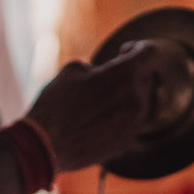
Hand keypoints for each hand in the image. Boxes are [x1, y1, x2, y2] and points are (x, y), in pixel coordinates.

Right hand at [27, 43, 168, 173]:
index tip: (124, 52)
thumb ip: (99, 68)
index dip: (138, 49)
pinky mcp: (126, 142)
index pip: (148, 53)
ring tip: (99, 101)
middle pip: (145, 79)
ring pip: (140, 103)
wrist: (46, 145)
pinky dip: (120, 117)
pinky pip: (131, 123)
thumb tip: (105, 74)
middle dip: (130, 75)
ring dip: (125, 97)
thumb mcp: (73, 70)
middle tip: (108, 77)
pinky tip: (98, 119)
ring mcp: (134, 124)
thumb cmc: (55, 103)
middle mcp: (136, 99)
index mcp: (125, 75)